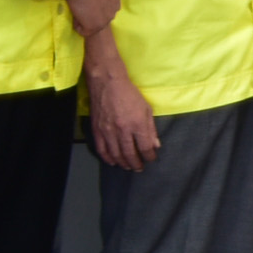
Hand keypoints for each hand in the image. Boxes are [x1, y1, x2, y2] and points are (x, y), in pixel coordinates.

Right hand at [86, 50, 158, 171]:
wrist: (107, 84)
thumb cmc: (130, 94)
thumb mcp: (146, 109)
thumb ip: (151, 129)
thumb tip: (155, 145)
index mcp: (137, 124)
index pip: (145, 147)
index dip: (149, 156)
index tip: (151, 159)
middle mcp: (122, 130)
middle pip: (129, 154)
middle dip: (136, 163)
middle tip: (140, 168)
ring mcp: (108, 131)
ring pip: (115, 154)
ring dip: (123, 163)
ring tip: (128, 167)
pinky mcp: (97, 130)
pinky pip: (101, 149)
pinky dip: (107, 158)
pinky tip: (113, 162)